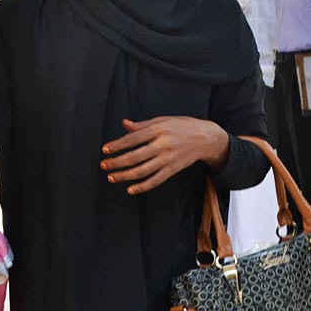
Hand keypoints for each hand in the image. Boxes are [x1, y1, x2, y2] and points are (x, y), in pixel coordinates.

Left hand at [101, 117, 229, 194]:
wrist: (207, 138)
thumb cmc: (182, 126)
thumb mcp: (163, 121)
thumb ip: (143, 125)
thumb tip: (124, 124)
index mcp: (159, 130)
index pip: (133, 139)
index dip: (117, 145)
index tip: (105, 150)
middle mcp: (163, 145)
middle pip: (135, 157)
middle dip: (117, 162)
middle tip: (103, 165)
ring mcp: (168, 159)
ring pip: (143, 171)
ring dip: (125, 176)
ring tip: (111, 177)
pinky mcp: (173, 170)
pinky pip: (156, 180)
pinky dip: (142, 186)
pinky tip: (130, 189)